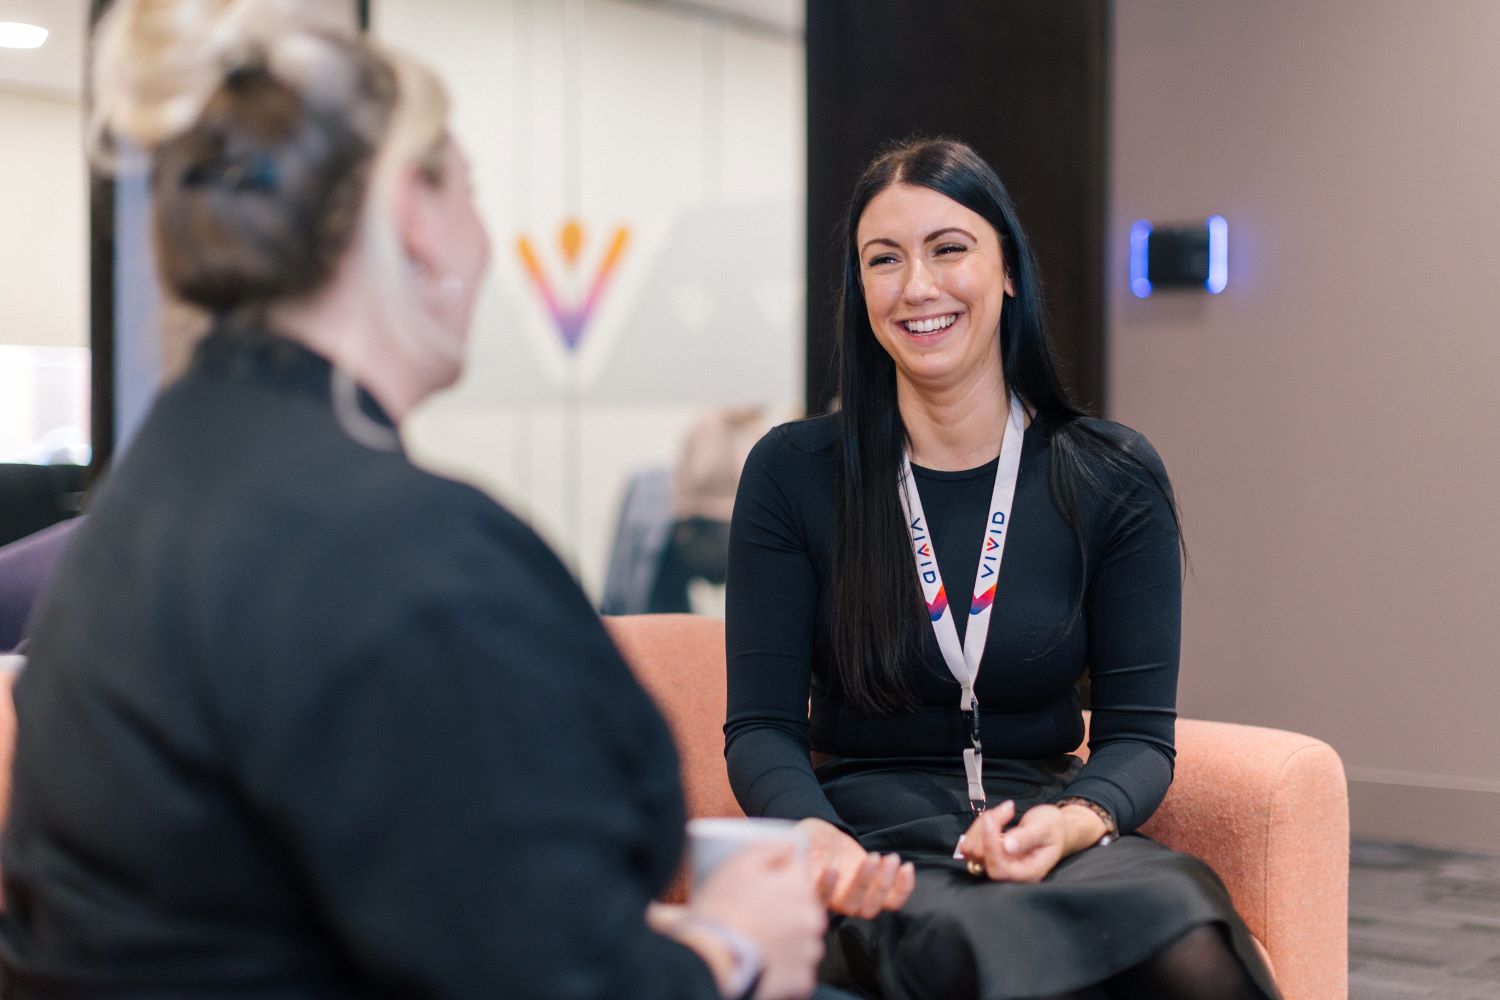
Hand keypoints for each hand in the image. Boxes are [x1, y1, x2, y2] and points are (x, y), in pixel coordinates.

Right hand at [688, 840, 827, 999]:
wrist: (712, 959)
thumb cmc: (723, 909)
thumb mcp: (738, 864)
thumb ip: (769, 848)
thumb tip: (790, 844)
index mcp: (799, 888)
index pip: (798, 876)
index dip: (778, 882)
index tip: (760, 892)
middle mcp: (811, 918)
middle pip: (802, 910)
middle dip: (784, 912)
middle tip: (755, 919)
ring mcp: (808, 951)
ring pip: (802, 941)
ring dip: (786, 941)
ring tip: (757, 943)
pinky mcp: (801, 980)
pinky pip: (797, 971)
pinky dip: (784, 969)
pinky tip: (763, 964)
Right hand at [797, 817, 915, 917]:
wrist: (823, 841)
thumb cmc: (808, 841)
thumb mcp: (801, 841)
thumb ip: (800, 851)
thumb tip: (799, 856)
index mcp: (814, 893)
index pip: (819, 899)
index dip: (827, 888)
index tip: (832, 867)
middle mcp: (835, 903)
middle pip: (852, 907)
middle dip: (865, 883)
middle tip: (872, 857)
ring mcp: (857, 900)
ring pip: (873, 907)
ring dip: (886, 884)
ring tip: (891, 858)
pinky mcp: (874, 893)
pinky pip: (893, 902)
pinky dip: (904, 888)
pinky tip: (906, 866)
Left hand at [957, 801, 1070, 883]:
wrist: (1053, 829)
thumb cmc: (1053, 829)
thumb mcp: (1045, 828)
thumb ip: (1026, 838)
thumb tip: (1007, 847)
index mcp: (1027, 873)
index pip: (999, 869)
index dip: (990, 846)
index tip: (991, 820)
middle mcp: (1009, 874)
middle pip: (981, 858)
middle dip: (987, 828)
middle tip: (1007, 809)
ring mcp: (996, 865)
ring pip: (972, 848)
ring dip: (982, 825)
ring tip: (1004, 812)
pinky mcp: (987, 855)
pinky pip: (971, 842)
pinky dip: (979, 825)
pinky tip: (995, 817)